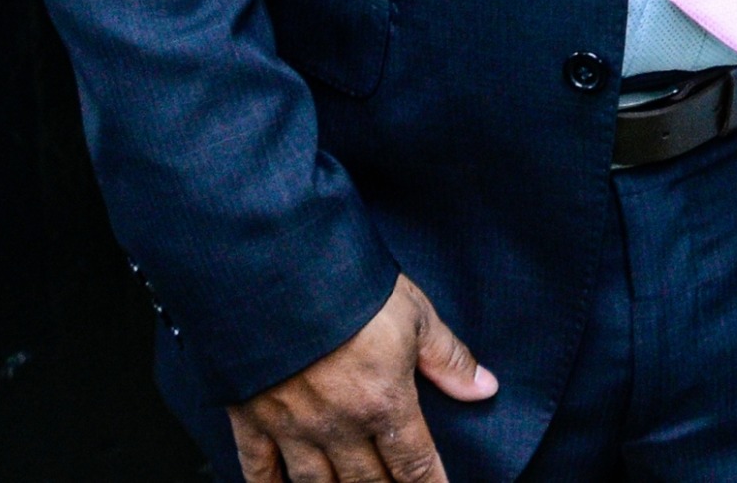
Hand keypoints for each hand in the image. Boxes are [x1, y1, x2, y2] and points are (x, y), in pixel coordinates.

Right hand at [227, 276, 497, 482]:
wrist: (275, 273)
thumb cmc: (349, 288)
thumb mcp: (414, 314)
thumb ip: (447, 358)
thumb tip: (484, 387)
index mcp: (383, 402)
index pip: (415, 463)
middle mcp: (339, 425)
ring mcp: (292, 426)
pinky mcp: (251, 417)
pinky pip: (258, 468)